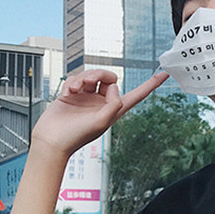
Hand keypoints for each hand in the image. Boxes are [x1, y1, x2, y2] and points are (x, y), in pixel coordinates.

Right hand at [31, 69, 168, 157]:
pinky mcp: (72, 95)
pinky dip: (73, 82)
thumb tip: (115, 86)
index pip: (137, 95)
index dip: (150, 84)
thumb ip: (113, 104)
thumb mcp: (101, 122)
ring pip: (91, 76)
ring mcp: (87, 98)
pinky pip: (76, 79)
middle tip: (90, 81)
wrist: (51, 140)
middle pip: (110, 78)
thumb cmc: (76, 137)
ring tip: (76, 88)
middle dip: (100, 75)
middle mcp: (102, 102)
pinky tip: (69, 91)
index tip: (163, 73)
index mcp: (114, 110)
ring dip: (84, 77)